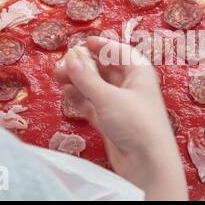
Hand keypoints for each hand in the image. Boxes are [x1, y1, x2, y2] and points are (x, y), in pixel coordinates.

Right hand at [56, 37, 187, 200]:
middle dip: (84, 65)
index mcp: (138, 72)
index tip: (82, 42)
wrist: (147, 162)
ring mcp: (120, 104)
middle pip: (105, 69)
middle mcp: (131, 85)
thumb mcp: (108, 97)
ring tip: (57, 76)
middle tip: (61, 64)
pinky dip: (80, 99)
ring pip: (96, 87)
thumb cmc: (135, 121)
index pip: (119, 51)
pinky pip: (93, 104)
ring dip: (78, 81)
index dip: (101, 45)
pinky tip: (66, 93)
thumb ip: (86, 78)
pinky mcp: (111, 121)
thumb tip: (70, 58)